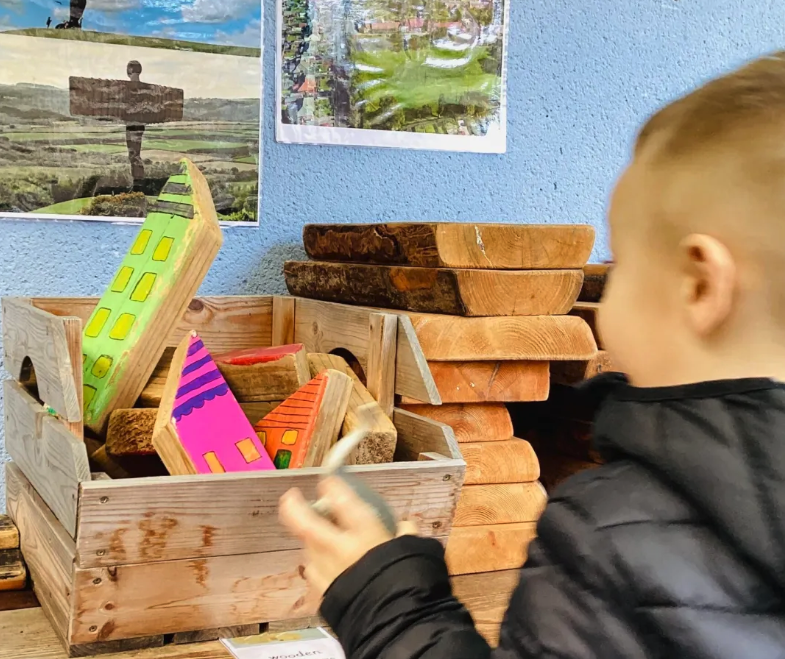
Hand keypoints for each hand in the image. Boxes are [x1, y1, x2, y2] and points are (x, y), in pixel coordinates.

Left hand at [279, 476, 417, 596]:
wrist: (393, 619)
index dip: (332, 486)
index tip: (328, 480)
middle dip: (294, 506)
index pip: (343, 500)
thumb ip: (405, 534)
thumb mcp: (411, 551)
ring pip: (308, 546)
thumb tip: (406, 526)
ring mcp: (327, 570)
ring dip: (310, 538)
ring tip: (316, 534)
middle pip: (306, 521)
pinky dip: (316, 563)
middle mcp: (339, 547)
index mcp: (364, 531)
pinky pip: (314, 570)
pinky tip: (323, 563)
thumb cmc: (404, 580)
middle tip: (290, 496)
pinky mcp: (323, 590)